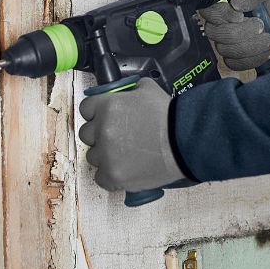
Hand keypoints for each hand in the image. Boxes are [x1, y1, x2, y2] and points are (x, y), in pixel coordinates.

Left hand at [77, 77, 184, 191]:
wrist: (184, 141)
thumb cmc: (169, 116)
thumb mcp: (148, 89)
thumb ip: (130, 90)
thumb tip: (128, 93)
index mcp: (107, 105)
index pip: (85, 109)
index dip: (95, 113)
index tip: (103, 118)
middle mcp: (102, 129)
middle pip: (86, 134)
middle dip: (99, 135)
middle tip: (117, 138)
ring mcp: (106, 154)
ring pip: (93, 157)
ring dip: (105, 156)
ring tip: (125, 155)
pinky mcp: (113, 176)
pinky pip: (100, 178)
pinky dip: (110, 176)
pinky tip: (124, 170)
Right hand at [200, 0, 269, 70]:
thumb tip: (237, 3)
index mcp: (224, 0)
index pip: (208, 9)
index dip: (221, 14)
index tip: (240, 15)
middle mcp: (222, 21)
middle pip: (214, 32)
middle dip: (239, 32)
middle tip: (261, 25)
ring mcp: (228, 41)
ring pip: (225, 50)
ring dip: (249, 46)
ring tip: (268, 38)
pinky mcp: (237, 57)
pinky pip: (234, 64)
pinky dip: (252, 59)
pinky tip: (265, 50)